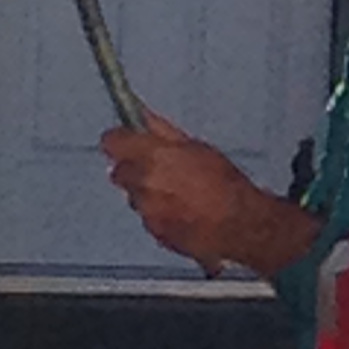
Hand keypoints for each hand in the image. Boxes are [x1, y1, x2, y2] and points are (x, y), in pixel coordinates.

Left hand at [101, 116, 309, 273]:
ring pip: (134, 195)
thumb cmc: (223, 183)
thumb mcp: (197, 146)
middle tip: (158, 167)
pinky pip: (146, 216)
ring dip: (147, 191)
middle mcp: (142, 183)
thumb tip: (144, 117)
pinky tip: (182, 209)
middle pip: (119, 171)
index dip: (120, 139)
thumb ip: (163, 131)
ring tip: (178, 192)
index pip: (112, 142)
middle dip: (133, 168)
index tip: (126, 139)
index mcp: (151, 157)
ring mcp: (144, 209)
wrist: (236, 223)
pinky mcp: (151, 231)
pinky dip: (158, 212)